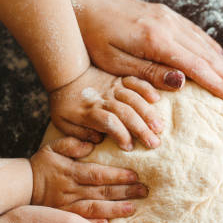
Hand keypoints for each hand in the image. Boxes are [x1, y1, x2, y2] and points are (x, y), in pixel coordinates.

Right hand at [30, 136, 147, 221]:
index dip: (117, 175)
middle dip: (125, 191)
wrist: (18, 187)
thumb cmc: (41, 166)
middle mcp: (70, 190)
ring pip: (94, 209)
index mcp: (70, 172)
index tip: (136, 175)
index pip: (97, 174)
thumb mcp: (52, 149)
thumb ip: (71, 143)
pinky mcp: (63, 220)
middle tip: (145, 191)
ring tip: (133, 208)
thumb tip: (91, 144)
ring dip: (115, 209)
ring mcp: (66, 207)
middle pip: (101, 192)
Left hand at [49, 66, 163, 150]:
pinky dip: (146, 88)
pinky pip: (134, 81)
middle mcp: (104, 99)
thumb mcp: (63, 122)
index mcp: (89, 111)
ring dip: (148, 113)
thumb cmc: (67, 104)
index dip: (120, 134)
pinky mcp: (120, 80)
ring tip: (159, 127)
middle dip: (141, 129)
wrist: (67, 74)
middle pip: (125, 113)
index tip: (129, 148)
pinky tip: (156, 99)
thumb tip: (98, 140)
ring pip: (133, 99)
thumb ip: (79, 133)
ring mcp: (113, 88)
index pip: (108, 122)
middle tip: (154, 143)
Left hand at [74, 0, 222, 101]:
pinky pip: (196, 34)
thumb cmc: (93, 38)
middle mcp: (168, 26)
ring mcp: (169, 18)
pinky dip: (212, 49)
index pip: (197, 67)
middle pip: (208, 56)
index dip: (220, 85)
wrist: (82, 3)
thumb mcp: (116, 62)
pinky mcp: (166, 16)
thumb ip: (150, 72)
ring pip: (206, 45)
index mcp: (157, 40)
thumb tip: (183, 81)